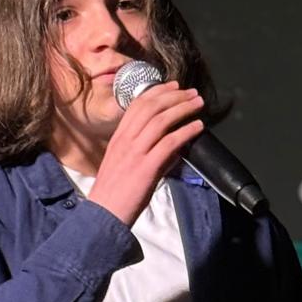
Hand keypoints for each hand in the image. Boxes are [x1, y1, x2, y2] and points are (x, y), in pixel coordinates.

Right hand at [88, 82, 204, 226]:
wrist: (103, 215)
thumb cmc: (114, 194)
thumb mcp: (124, 165)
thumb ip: (144, 152)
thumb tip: (171, 146)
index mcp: (118, 138)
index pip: (137, 105)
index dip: (157, 92)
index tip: (173, 87)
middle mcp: (125, 140)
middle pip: (151, 107)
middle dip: (174, 96)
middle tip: (192, 93)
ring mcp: (135, 153)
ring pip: (160, 120)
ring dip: (182, 108)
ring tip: (198, 104)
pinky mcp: (146, 168)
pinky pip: (169, 143)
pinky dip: (185, 131)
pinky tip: (197, 127)